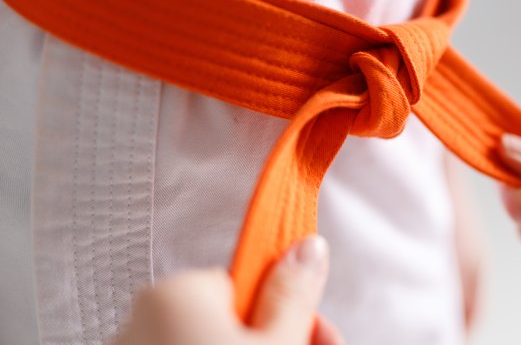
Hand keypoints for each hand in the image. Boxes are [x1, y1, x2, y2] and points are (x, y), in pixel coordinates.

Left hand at [112, 236, 342, 344]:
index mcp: (173, 295)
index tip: (316, 330)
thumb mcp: (276, 343)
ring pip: (209, 338)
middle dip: (277, 332)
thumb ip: (293, 294)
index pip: (242, 282)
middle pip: (230, 315)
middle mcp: (140, 320)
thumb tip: (308, 248)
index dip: (287, 309)